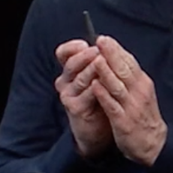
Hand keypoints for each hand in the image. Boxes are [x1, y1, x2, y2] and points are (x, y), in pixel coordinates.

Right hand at [53, 39, 112, 159]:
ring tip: (104, 62)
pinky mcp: (75, 108)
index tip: (85, 44)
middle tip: (99, 51)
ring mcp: (69, 96)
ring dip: (92, 69)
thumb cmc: (100, 99)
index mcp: (69, 71)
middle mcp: (65, 82)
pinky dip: (98, 88)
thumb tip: (108, 43)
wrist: (99, 129)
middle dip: (86, 56)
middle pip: (71, 64)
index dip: (72, 47)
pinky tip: (106, 83)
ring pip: (81, 78)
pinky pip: (87, 95)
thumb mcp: (97, 77)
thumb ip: (98, 62)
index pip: (63, 53)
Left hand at [87, 35, 166, 165]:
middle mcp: (139, 92)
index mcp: (142, 84)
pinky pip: (113, 106)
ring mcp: (131, 106)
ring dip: (107, 72)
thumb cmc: (142, 115)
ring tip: (96, 59)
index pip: (130, 62)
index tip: (104, 38)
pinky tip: (95, 86)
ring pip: (118, 86)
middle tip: (100, 41)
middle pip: (124, 70)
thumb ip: (129, 77)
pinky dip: (104, 95)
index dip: (117, 50)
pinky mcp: (123, 121)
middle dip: (112, 55)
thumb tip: (115, 57)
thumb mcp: (140, 92)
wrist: (153, 144)